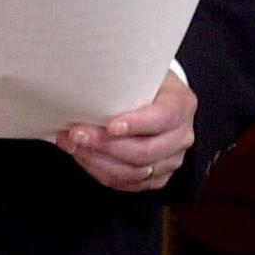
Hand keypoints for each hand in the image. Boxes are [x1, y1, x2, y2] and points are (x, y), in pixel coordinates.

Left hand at [55, 69, 196, 192]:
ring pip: (134, 172)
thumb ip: (122, 79)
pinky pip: (127, 183)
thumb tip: (82, 86)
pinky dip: (100, 171)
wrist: (158, 99)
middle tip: (76, 134)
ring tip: (72, 145)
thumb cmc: (145, 82)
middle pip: (145, 151)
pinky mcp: (158, 177)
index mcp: (182, 105)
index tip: (109, 125)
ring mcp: (171, 160)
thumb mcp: (141, 71)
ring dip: (97, 161)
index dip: (136, 124)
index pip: (163, 118)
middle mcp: (182, 136)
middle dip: (105, 145)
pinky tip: (82, 156)